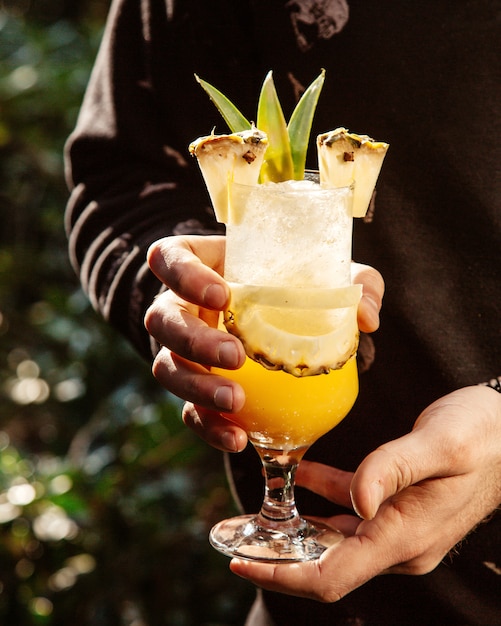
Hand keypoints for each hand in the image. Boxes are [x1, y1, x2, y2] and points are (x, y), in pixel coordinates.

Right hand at [145, 234, 383, 451]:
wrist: (282, 326)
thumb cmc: (296, 287)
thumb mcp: (327, 274)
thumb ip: (355, 283)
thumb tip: (366, 318)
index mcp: (203, 267)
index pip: (169, 258)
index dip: (183, 275)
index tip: (223, 296)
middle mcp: (182, 307)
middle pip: (161, 319)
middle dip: (192, 339)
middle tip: (235, 356)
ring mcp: (183, 351)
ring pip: (166, 367)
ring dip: (196, 387)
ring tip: (236, 401)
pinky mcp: (196, 388)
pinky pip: (189, 411)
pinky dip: (210, 426)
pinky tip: (239, 439)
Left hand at [230, 386, 500, 600]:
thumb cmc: (482, 435)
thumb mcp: (440, 444)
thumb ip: (394, 469)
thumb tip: (355, 501)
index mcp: (405, 535)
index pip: (332, 574)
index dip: (284, 574)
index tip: (243, 561)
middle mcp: (398, 542)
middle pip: (325, 564)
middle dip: (278, 557)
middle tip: (233, 538)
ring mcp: (396, 528)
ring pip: (332, 539)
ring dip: (294, 530)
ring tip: (253, 515)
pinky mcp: (397, 510)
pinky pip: (348, 512)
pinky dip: (320, 498)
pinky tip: (299, 474)